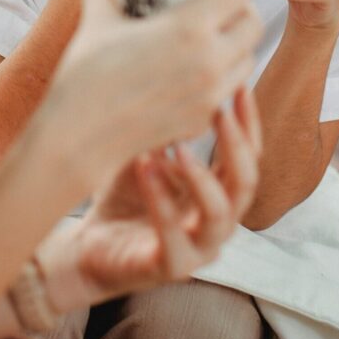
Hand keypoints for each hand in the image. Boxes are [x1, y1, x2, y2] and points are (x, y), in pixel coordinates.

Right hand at [48, 0, 262, 193]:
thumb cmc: (85, 75)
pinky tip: (199, 70)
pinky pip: (227, 91)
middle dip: (245, 7)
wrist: (79, 137)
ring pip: (247, 59)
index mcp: (190, 28)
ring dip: (239, 43)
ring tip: (217, 33)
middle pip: (253, 24)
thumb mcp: (95, 19)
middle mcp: (210, 61)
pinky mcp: (202, 120)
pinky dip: (222, 74)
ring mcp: (210, 95)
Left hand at [69, 88, 260, 301]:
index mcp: (218, 191)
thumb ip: (168, 125)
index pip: (248, 155)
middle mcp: (218, 220)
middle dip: (236, 142)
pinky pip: (173, 236)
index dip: (249, 120)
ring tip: (180, 145)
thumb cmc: (124, 194)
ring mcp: (198, 247)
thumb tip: (175, 72)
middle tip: (218, 108)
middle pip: (246, 182)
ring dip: (201, 175)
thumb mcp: (148, 150)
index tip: (240, 82)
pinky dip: (161, 200)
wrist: (89, 245)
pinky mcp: (170, 266)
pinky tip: (145, 168)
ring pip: (219, 214)